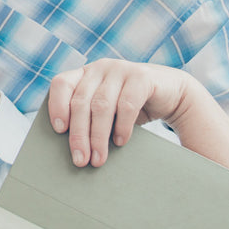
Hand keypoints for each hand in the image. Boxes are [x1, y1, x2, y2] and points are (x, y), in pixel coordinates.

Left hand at [47, 59, 190, 166]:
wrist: (171, 94)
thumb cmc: (130, 107)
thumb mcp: (106, 110)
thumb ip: (88, 118)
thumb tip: (72, 151)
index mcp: (85, 74)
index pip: (61, 84)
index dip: (57, 105)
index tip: (58, 130)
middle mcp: (100, 68)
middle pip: (81, 102)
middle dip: (79, 134)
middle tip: (80, 160)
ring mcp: (121, 69)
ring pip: (101, 105)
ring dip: (98, 136)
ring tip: (98, 159)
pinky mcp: (142, 77)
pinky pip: (126, 104)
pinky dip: (122, 127)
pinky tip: (120, 142)